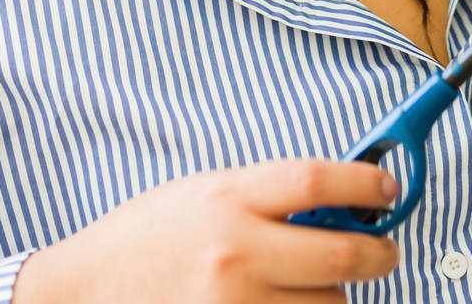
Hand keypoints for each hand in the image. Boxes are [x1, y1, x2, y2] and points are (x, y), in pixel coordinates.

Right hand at [12, 160, 400, 302]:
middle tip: (384, 251)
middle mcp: (236, 253)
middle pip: (343, 253)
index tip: (387, 189)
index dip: (367, 181)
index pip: (318, 180)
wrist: (85, 291)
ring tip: (312, 284)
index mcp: (227, 199)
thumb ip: (266, 195)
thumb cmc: (144, 238)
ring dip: (336, 295)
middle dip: (380, 253)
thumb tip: (339, 199)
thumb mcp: (202, 193)